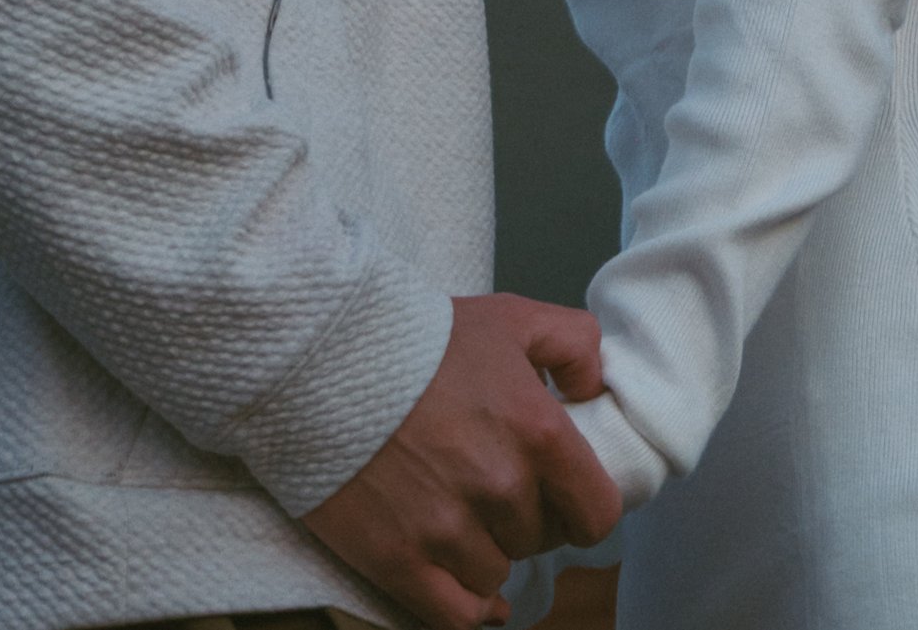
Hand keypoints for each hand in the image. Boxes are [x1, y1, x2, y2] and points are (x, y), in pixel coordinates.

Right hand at [306, 291, 622, 629]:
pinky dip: (470, 608)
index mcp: (536, 431)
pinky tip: (472, 593)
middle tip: (494, 485)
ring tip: (460, 512)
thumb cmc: (418, 334)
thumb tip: (596, 390)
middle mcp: (500, 487)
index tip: (564, 495)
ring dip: (486, 551)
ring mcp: (448, 530)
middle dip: (524, 517)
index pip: (597, 512)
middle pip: (539, 539)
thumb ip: (573, 343)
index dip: (584, 507)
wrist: (320, 354)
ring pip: (496, 573)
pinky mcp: (399, 560)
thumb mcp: (508, 317)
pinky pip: (457, 615)